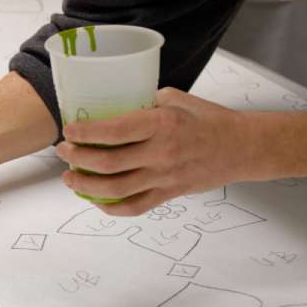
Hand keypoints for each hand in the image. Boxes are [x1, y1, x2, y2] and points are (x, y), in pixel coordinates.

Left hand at [57, 88, 252, 216]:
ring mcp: (166, 177)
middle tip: (62, 152)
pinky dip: (111, 207)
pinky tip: (96, 199)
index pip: (114, 131)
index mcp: (162, 124)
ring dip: (86, 186)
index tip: (68, 131)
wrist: (244, 147)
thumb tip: (112, 104)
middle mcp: (162, 152)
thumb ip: (144, 102)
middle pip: (108, 163)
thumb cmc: (209, 119)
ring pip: (116, 189)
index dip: (85, 133)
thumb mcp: (175, 99)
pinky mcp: (171, 193)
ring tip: (70, 178)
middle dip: (77, 159)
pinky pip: (136, 206)